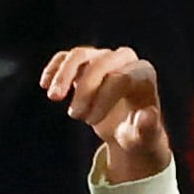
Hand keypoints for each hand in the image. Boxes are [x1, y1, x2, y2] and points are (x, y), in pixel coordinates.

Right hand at [42, 46, 173, 183]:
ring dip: (64, 75)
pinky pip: (67, 57)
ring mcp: (104, 58)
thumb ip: (148, 129)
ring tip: (53, 97)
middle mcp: (125, 60)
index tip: (91, 122)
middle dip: (84, 89)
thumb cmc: (138, 135)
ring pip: (80, 55)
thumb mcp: (144, 138)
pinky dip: (55, 68)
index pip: (120, 77)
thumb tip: (146, 116)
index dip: (102, 99)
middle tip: (74, 116)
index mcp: (143, 74)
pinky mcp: (87, 63)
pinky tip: (45, 85)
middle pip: (100, 63)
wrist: (127, 132)